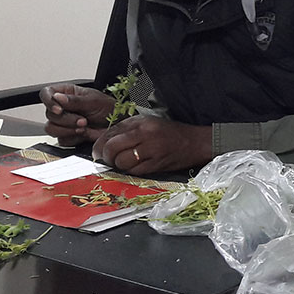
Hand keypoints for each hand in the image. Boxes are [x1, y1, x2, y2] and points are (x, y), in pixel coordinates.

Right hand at [41, 83, 113, 145]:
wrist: (117, 125)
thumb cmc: (109, 108)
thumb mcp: (93, 101)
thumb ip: (74, 100)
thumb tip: (57, 97)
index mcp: (66, 94)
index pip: (46, 94)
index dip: (49, 102)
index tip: (59, 109)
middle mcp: (62, 107)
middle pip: (49, 114)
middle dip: (66, 119)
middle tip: (83, 120)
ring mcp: (64, 123)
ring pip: (51, 128)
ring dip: (68, 130)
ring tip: (84, 127)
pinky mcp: (67, 135)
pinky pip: (61, 140)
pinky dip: (73, 138)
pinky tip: (84, 133)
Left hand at [90, 114, 212, 175]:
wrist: (195, 143)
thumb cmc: (171, 133)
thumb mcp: (148, 122)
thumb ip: (127, 129)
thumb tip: (105, 140)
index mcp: (141, 122)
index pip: (111, 133)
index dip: (100, 144)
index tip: (98, 150)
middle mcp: (145, 135)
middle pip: (112, 148)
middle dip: (105, 156)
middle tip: (106, 159)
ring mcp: (151, 150)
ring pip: (121, 162)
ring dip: (117, 165)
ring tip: (121, 163)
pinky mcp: (156, 165)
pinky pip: (134, 171)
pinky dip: (129, 171)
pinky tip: (133, 166)